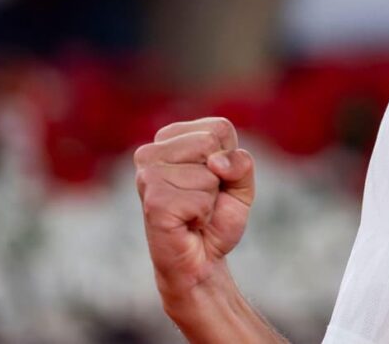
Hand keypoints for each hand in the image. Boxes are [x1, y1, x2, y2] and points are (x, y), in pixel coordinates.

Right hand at [134, 117, 255, 304]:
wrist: (202, 260)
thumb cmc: (217, 216)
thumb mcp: (241, 183)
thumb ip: (241, 162)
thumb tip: (215, 163)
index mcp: (170, 138)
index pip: (219, 128)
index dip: (230, 159)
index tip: (214, 179)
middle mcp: (150, 152)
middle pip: (211, 144)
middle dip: (220, 178)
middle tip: (203, 198)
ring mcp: (147, 176)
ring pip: (208, 174)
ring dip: (210, 199)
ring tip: (193, 211)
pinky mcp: (152, 202)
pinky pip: (200, 200)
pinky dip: (204, 215)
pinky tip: (187, 223)